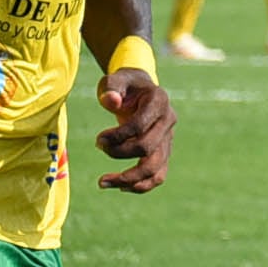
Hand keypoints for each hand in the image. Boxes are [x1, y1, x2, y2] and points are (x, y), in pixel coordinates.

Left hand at [95, 71, 174, 192]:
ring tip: (102, 182)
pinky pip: (158, 176)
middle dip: (118, 153)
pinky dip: (141, 186)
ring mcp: (168, 138)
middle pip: (147, 148)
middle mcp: (168, 121)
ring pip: (155, 168)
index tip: (99, 137)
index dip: (116, 136)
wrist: (140, 89)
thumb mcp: (116, 79)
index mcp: (159, 101)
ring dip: (128, 179)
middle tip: (99, 146)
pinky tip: (119, 187)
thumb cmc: (125, 85)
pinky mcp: (163, 151)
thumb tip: (111, 101)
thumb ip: (112, 87)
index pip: (140, 126)